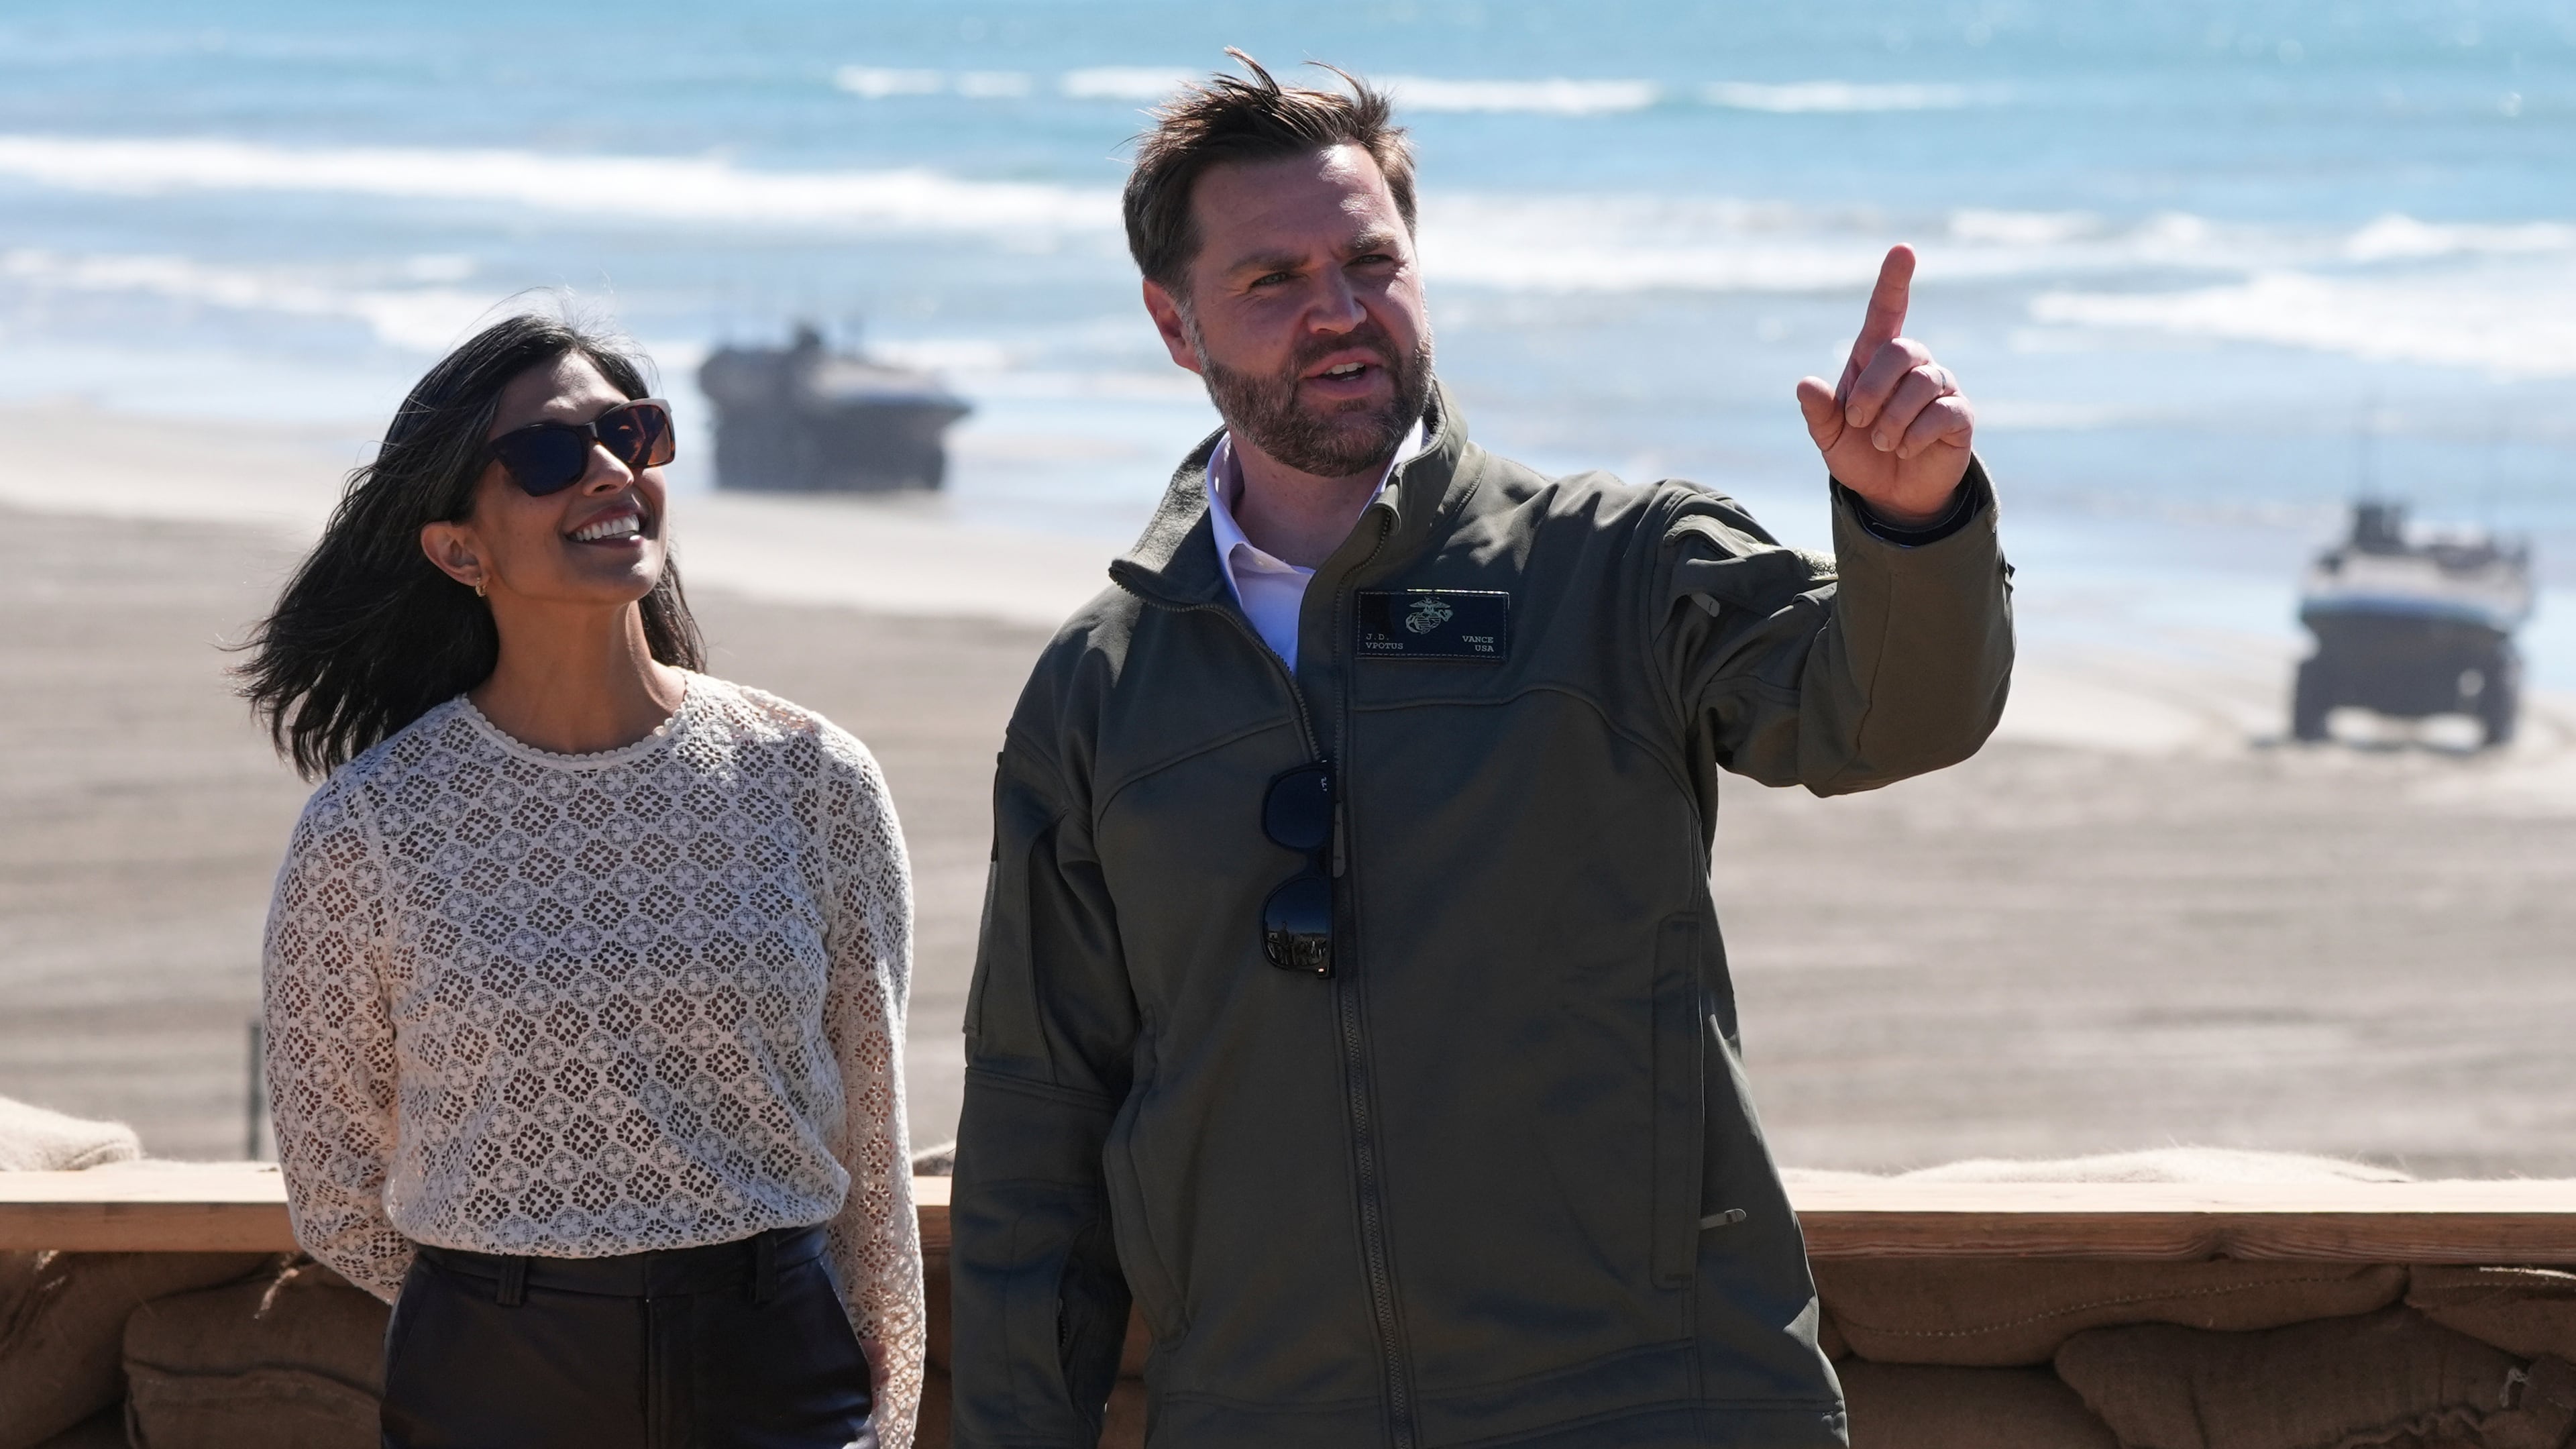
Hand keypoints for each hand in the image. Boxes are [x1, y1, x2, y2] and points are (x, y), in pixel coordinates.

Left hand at [1796, 245, 1974, 524]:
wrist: (1891, 493)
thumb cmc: (1859, 453)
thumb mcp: (1829, 437)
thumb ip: (1819, 412)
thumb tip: (1805, 384)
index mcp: (1875, 359)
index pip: (1887, 311)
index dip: (1894, 281)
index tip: (1903, 250)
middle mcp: (1912, 365)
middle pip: (1901, 350)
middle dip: (1873, 388)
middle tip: (1857, 421)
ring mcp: (1940, 387)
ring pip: (1922, 383)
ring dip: (1892, 419)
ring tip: (1882, 442)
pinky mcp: (1959, 415)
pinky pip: (1942, 412)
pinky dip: (1915, 434)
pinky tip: (1906, 449)